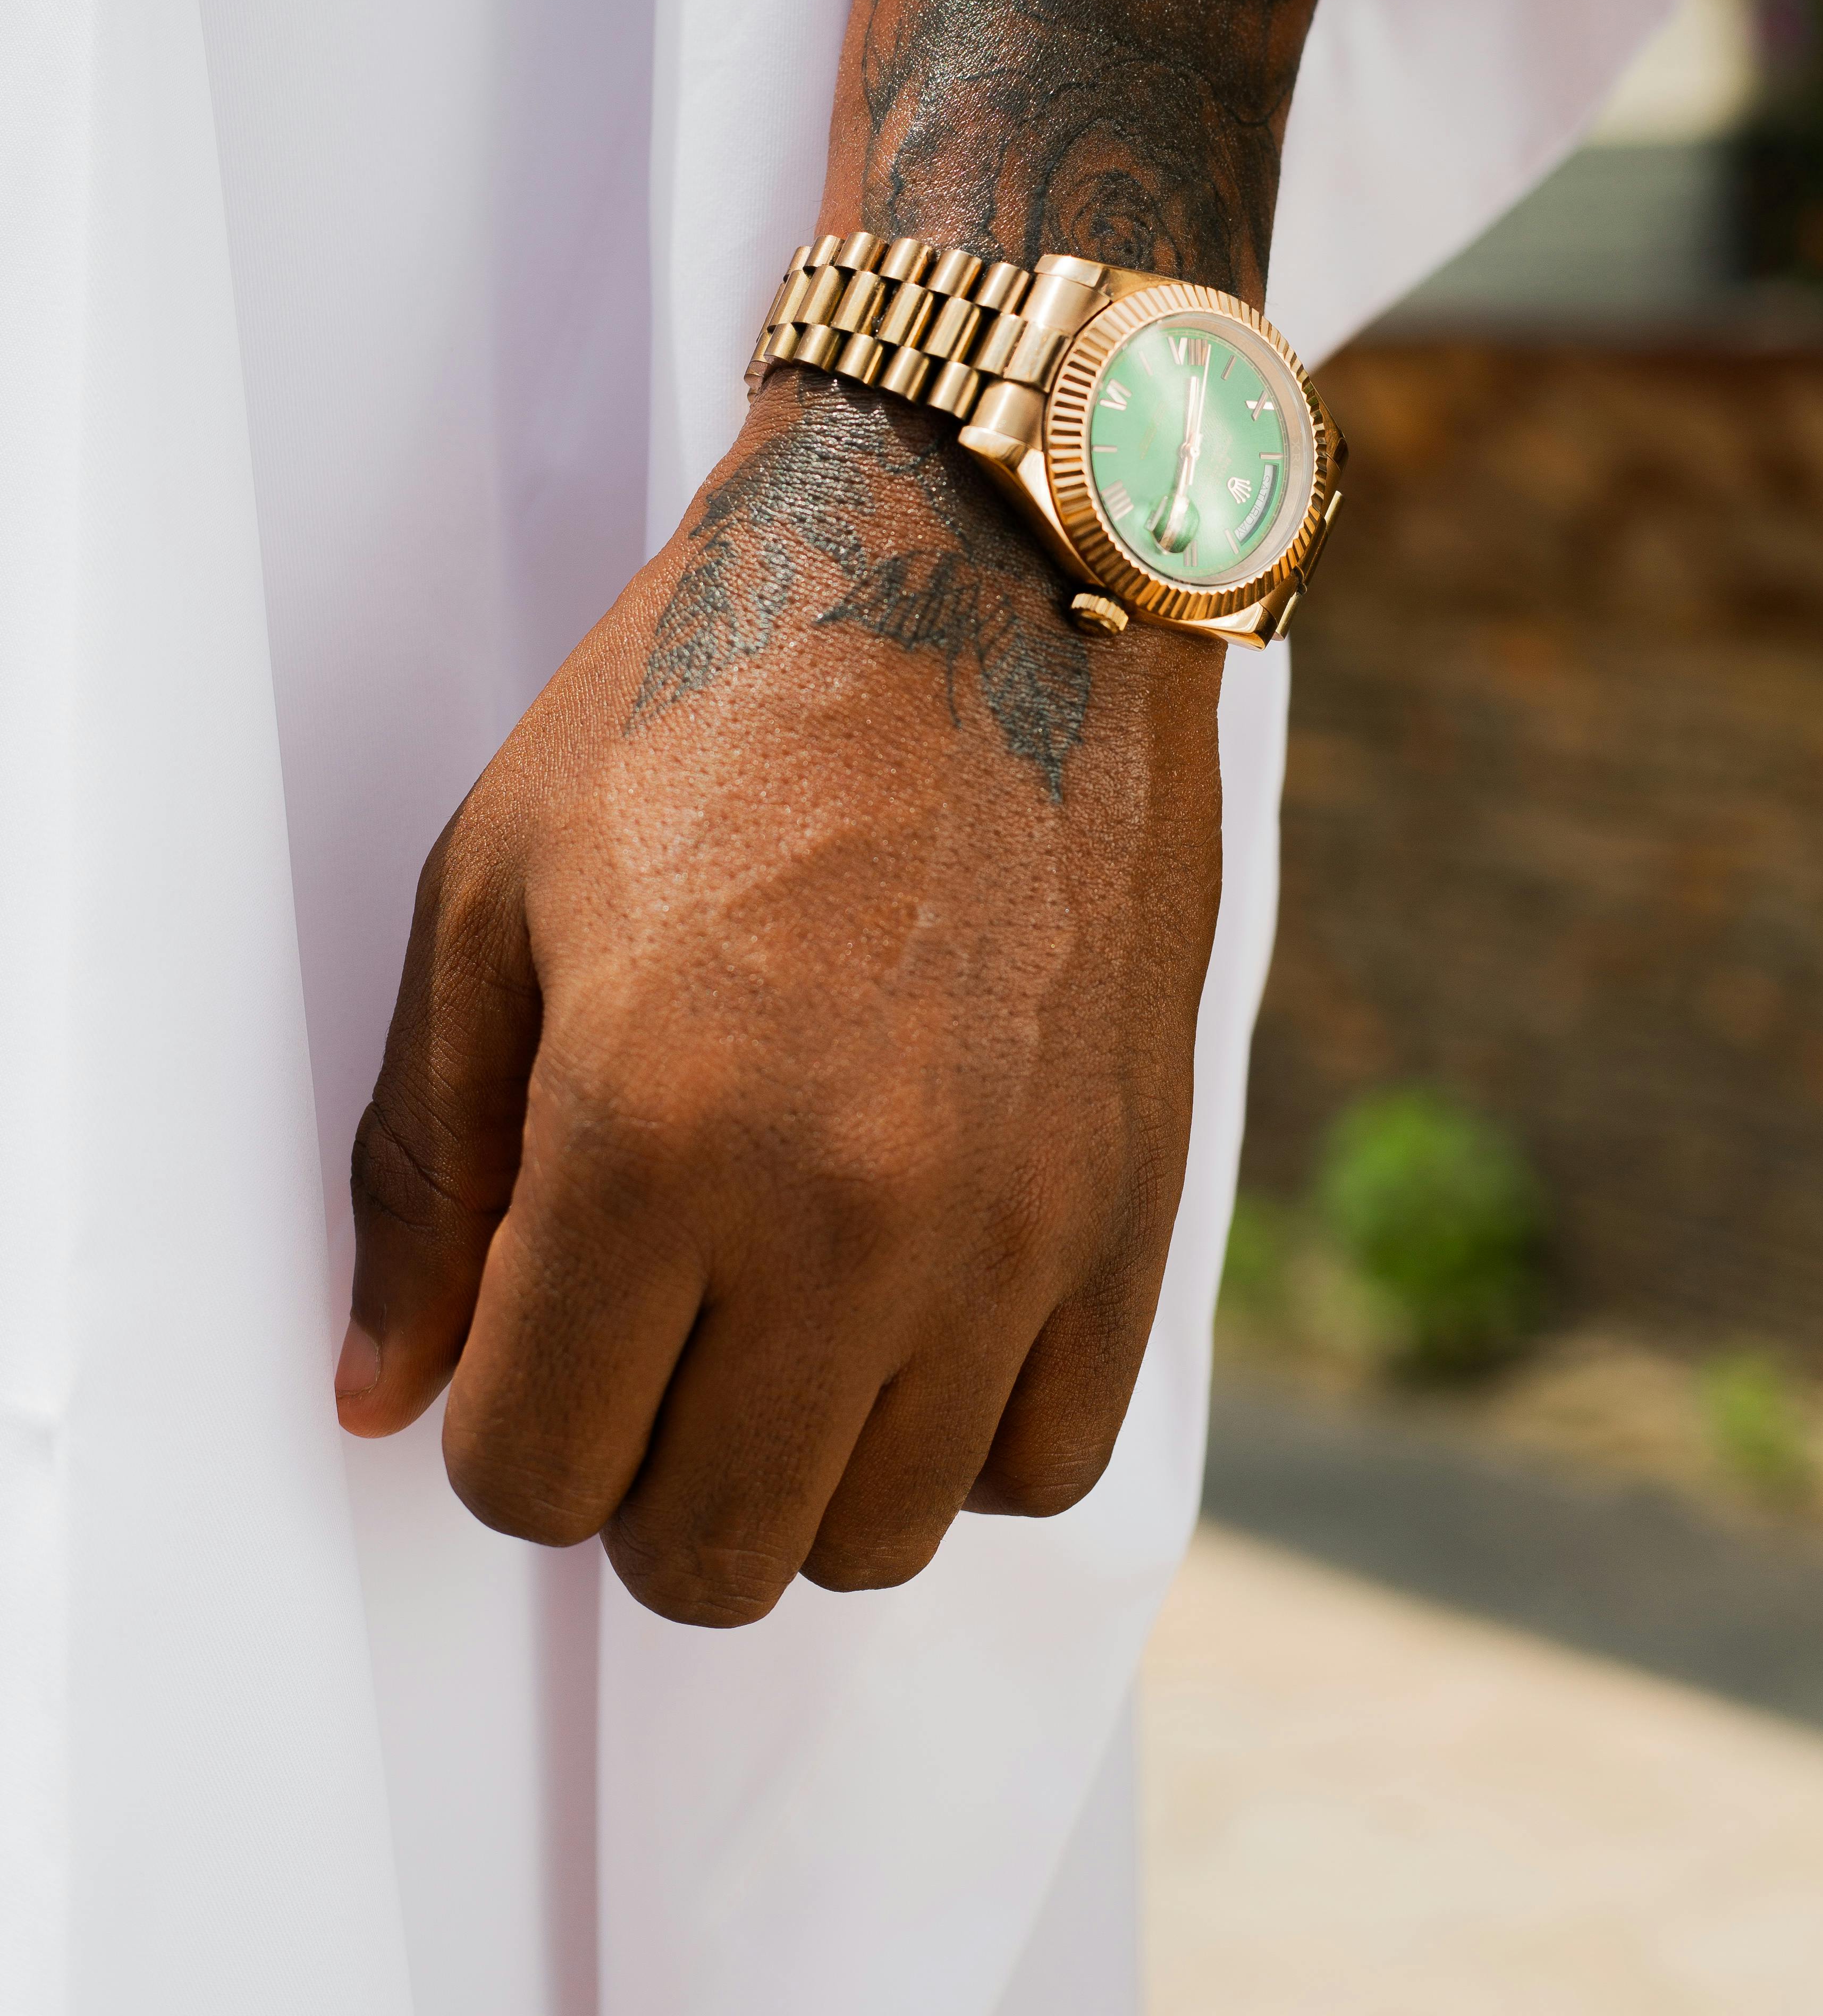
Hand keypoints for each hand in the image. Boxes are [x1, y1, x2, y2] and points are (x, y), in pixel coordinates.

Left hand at [337, 371, 1222, 1623]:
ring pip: (871, 1539)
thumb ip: (423, 1172)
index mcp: (656, 1132)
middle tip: (635, 1335)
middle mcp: (851, 1215)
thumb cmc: (721, 703)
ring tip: (770, 1315)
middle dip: (630, 1477)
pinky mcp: (1135, 1205)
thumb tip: (380, 1388)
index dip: (498, 1426)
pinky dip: (954, 1434)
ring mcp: (1017, 1225)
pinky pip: (1042, 1461)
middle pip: (707, 1553)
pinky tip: (906, 1309)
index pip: (538, 1473)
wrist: (980, 576)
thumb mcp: (493, 894)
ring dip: (791, 1470)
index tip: (521, 1334)